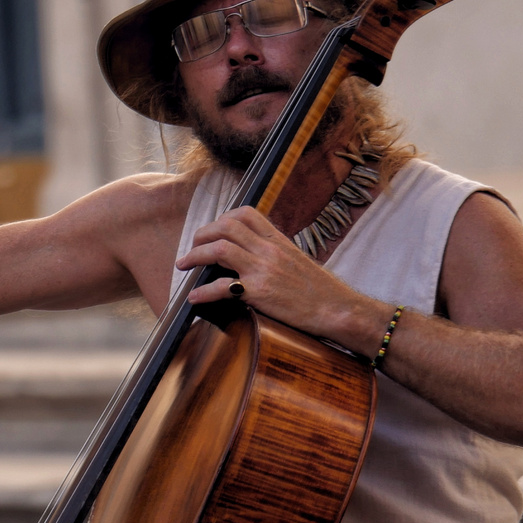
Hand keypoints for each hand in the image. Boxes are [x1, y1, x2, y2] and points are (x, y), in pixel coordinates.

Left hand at [174, 206, 372, 340]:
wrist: (338, 309)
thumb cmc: (320, 290)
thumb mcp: (297, 261)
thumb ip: (275, 253)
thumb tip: (252, 253)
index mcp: (278, 240)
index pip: (246, 213)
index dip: (222, 219)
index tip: (212, 231)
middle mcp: (269, 249)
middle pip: (226, 227)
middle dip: (202, 235)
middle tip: (192, 248)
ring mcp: (263, 269)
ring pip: (219, 249)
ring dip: (195, 256)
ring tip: (184, 265)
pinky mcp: (259, 292)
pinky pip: (222, 287)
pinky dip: (203, 292)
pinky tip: (194, 298)